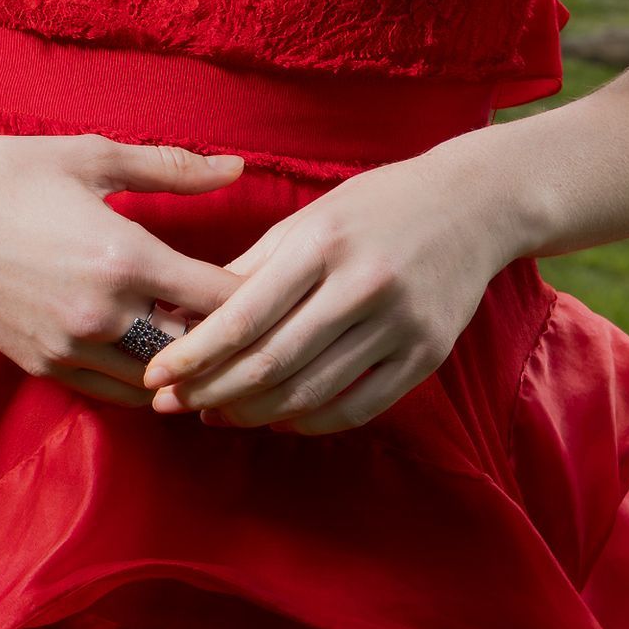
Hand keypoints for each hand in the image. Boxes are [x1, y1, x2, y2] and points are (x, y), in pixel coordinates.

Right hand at [0, 130, 248, 411]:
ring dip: (189, 366)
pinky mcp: (43, 366)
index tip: (280, 284)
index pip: (222, 299)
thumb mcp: (92, 155)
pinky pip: (115, 393)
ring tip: (211, 343)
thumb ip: (173, 168)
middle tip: (255, 322)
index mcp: (124, 257)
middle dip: (231, 340)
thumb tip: (238, 166)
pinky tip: (159, 355)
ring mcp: (71, 349)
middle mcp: (104, 315)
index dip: (260, 295)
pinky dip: (146, 380)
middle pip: (199, 353)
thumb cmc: (6, 173)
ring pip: (159, 383)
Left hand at [138, 141, 524, 434]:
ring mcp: (399, 326)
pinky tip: (278, 419)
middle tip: (172, 405)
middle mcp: (361, 286)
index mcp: (323, 244)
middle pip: (273, 362)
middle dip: (213, 390)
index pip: (245, 316)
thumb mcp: (310, 218)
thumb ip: (253, 266)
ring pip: (311, 392)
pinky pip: (358, 407)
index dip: (195, 354)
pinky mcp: (426, 356)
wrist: (471, 206)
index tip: (157, 374)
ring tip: (215, 413)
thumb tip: (190, 313)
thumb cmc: (375, 206)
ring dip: (254, 413)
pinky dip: (310, 421)